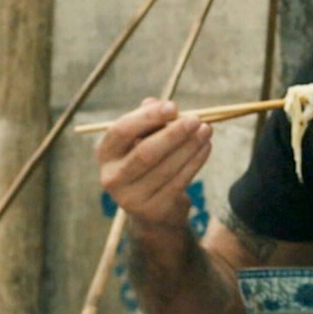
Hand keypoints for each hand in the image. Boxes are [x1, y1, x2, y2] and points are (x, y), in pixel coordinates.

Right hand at [95, 98, 212, 234]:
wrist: (151, 211)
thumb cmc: (147, 164)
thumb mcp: (143, 139)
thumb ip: (149, 121)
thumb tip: (156, 103)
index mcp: (106, 154)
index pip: (121, 131)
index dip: (147, 117)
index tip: (173, 106)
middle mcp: (112, 177)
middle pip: (145, 152)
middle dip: (174, 133)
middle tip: (196, 119)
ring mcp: (130, 198)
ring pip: (165, 167)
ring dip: (190, 146)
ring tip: (206, 130)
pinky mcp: (153, 210)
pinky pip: (178, 181)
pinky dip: (194, 162)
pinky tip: (206, 147)